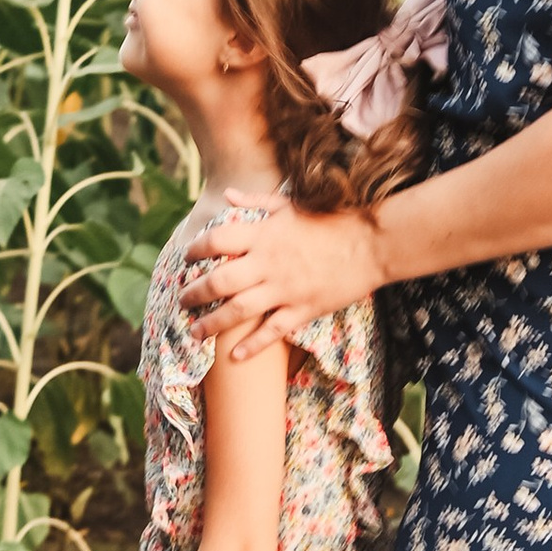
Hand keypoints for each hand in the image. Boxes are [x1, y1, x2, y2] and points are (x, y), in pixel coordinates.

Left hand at [180, 199, 385, 360]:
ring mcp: (285, 289)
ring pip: (239, 311)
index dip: (196, 250)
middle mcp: (268, 263)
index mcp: (263, 234)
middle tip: (181, 300)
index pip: (216, 241)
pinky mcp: (303, 310)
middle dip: (195, 293)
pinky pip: (272, 332)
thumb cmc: (330, 220)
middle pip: (219, 281)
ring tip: (195, 331)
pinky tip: (235, 356)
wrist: (370, 243)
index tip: (186, 259)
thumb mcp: (288, 204)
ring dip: (213, 323)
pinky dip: (252, 346)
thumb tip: (227, 194)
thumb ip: (255, 200)